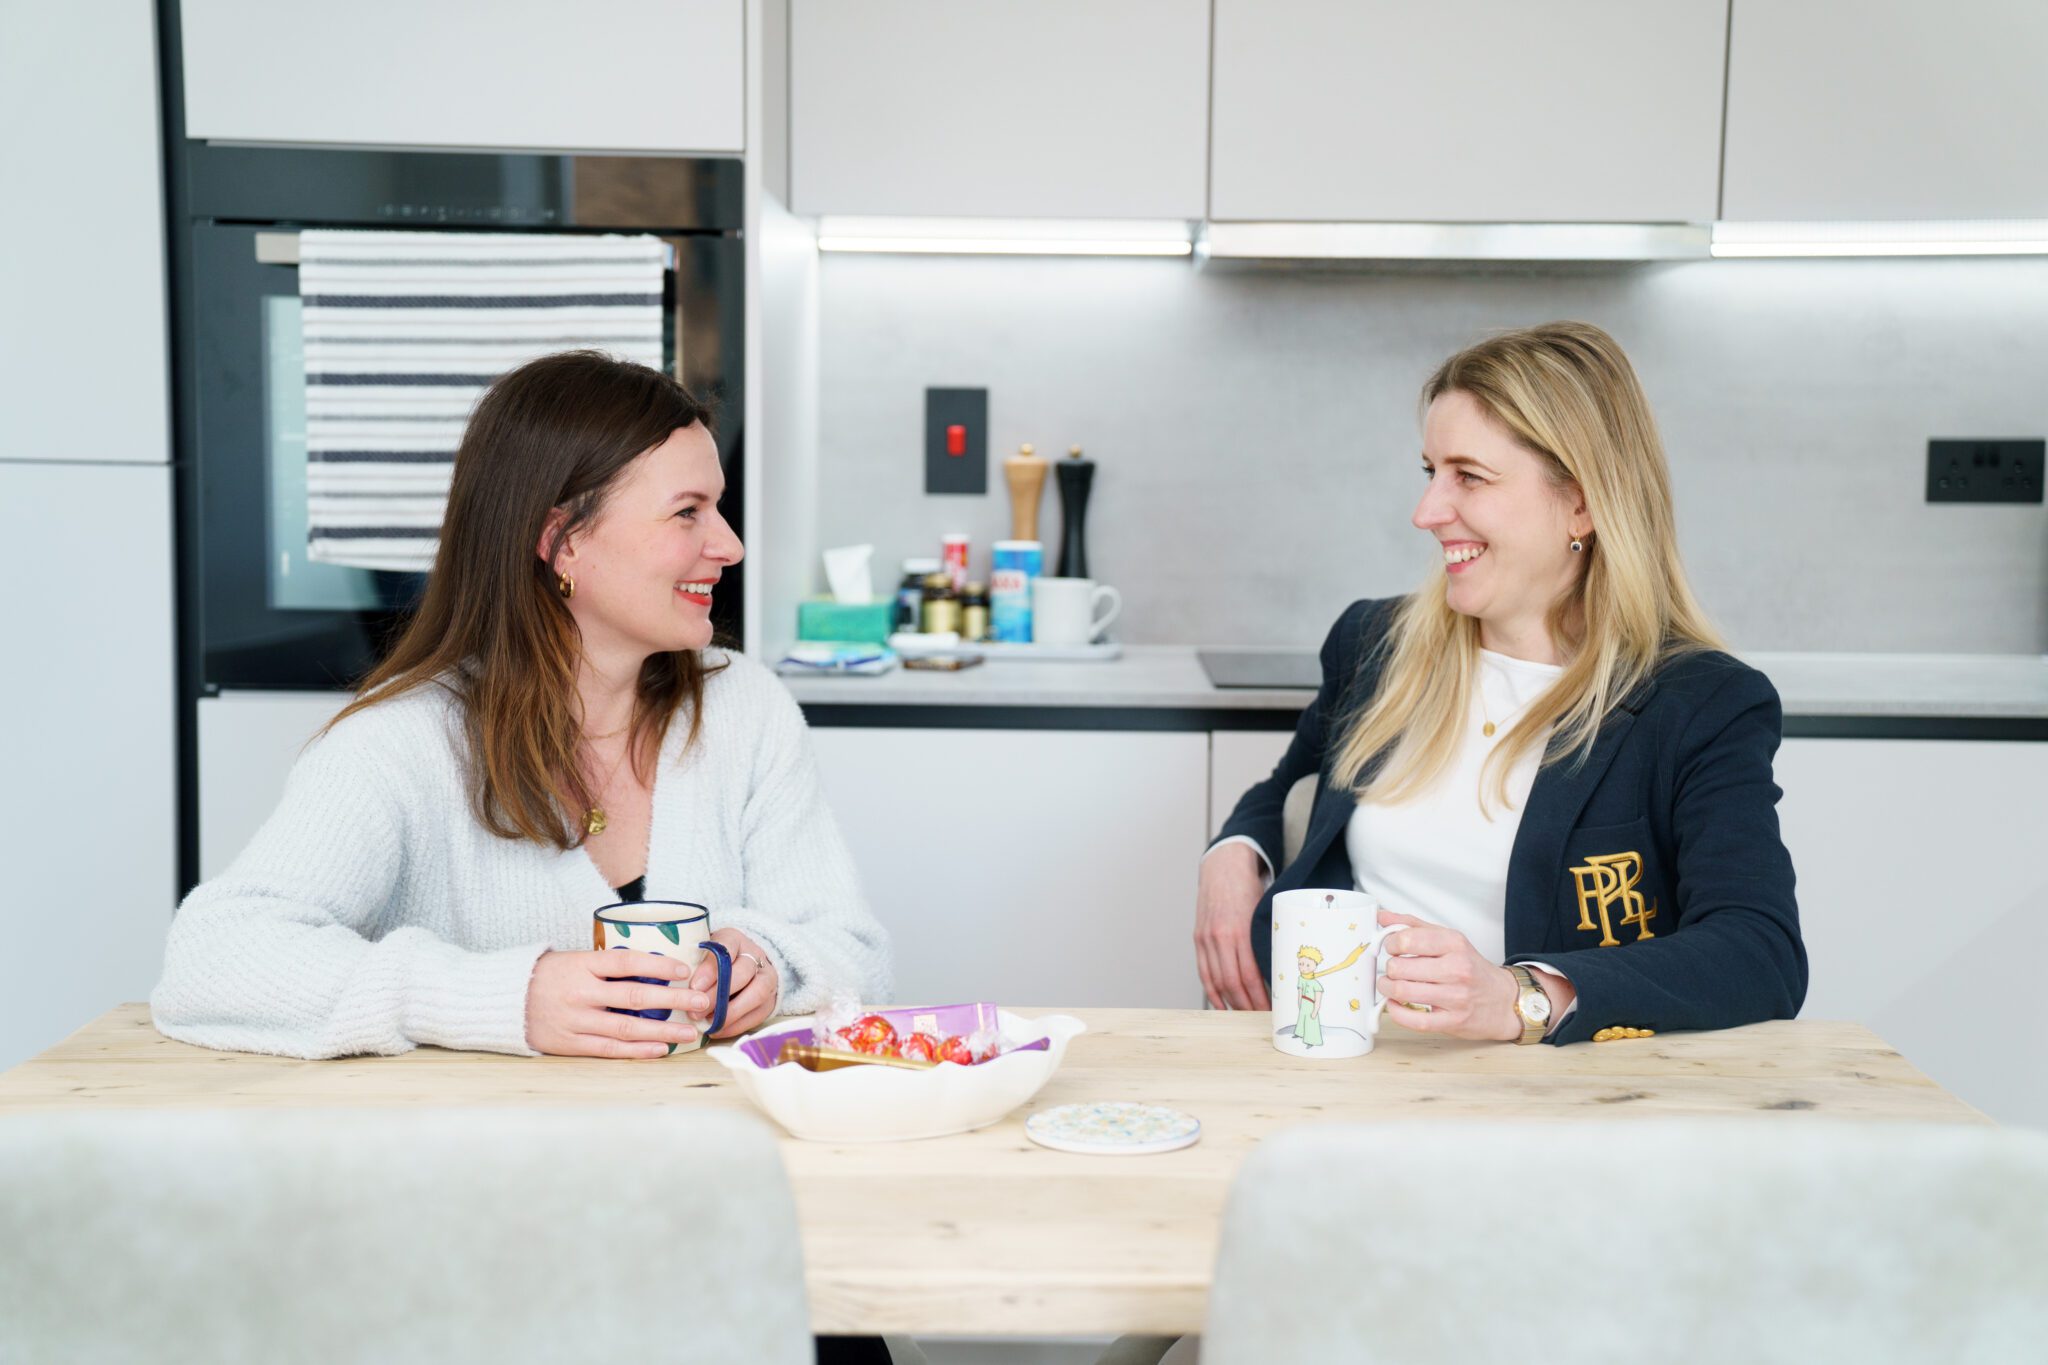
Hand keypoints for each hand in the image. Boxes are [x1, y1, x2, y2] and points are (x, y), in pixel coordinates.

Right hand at [524, 949, 712, 1057]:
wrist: (504, 1002)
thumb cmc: (547, 976)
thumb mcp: (573, 959)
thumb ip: (606, 966)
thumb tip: (654, 966)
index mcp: (582, 964)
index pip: (627, 961)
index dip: (658, 964)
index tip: (685, 969)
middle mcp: (580, 993)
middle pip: (635, 996)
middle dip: (673, 1000)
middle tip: (702, 1002)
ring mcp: (576, 1020)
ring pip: (627, 1027)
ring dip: (662, 1031)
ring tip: (690, 1032)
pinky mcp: (571, 1044)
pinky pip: (610, 1049)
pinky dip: (637, 1051)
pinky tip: (660, 1049)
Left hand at [691, 927, 779, 1038]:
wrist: (740, 966)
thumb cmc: (712, 962)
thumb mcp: (701, 953)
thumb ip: (691, 962)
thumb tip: (674, 986)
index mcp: (735, 939)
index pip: (726, 948)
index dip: (711, 969)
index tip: (694, 986)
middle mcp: (755, 956)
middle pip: (742, 973)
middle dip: (717, 995)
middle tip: (695, 1010)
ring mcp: (767, 978)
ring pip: (755, 994)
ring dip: (729, 1012)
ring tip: (708, 1023)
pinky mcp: (770, 1000)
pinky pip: (757, 1015)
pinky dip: (736, 1025)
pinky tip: (717, 1029)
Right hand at [1196, 843, 1270, 1011]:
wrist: (1223, 865)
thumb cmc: (1248, 886)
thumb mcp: (1263, 910)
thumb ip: (1266, 937)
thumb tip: (1281, 968)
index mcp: (1239, 930)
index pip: (1250, 975)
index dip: (1260, 997)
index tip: (1272, 1010)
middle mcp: (1219, 937)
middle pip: (1232, 983)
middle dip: (1247, 1005)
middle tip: (1261, 1019)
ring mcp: (1206, 938)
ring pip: (1217, 981)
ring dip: (1231, 1002)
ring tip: (1245, 1015)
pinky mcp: (1199, 938)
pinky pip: (1204, 972)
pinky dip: (1212, 992)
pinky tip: (1222, 1004)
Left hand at [1373, 909, 1522, 1042]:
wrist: (1503, 1000)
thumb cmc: (1472, 969)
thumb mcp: (1449, 940)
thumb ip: (1414, 926)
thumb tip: (1383, 918)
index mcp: (1454, 944)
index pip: (1407, 939)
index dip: (1390, 943)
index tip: (1391, 947)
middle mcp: (1457, 968)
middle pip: (1400, 967)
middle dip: (1388, 968)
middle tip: (1391, 969)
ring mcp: (1455, 997)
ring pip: (1402, 992)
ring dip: (1387, 988)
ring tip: (1389, 985)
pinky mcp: (1453, 1021)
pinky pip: (1414, 1020)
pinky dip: (1396, 1012)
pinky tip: (1396, 1004)